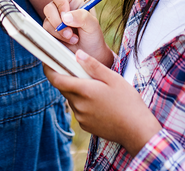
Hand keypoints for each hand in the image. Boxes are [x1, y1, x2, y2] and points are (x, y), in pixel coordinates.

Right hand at [42, 0, 111, 65]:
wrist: (90, 54)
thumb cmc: (93, 36)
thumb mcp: (92, 25)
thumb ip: (82, 17)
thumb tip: (65, 17)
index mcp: (72, 1)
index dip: (60, 3)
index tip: (66, 16)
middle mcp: (61, 10)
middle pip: (49, 8)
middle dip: (58, 22)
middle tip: (70, 32)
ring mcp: (54, 21)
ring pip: (46, 22)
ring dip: (59, 32)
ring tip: (74, 39)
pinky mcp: (50, 33)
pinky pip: (46, 33)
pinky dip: (57, 38)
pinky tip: (69, 42)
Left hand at [44, 51, 162, 156]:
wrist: (136, 130)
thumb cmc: (128, 102)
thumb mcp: (113, 78)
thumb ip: (93, 66)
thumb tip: (78, 54)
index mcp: (83, 91)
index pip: (56, 79)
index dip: (49, 69)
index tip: (48, 61)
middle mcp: (78, 105)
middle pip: (64, 88)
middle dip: (68, 78)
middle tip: (80, 70)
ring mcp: (81, 117)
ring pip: (72, 99)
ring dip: (77, 91)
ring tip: (96, 87)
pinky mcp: (85, 126)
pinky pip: (79, 110)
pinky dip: (84, 103)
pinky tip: (100, 102)